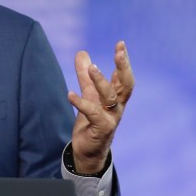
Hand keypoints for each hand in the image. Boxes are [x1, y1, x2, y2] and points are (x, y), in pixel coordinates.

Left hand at [67, 41, 134, 173]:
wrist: (88, 151)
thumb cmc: (92, 121)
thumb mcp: (88, 95)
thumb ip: (84, 76)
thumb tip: (82, 52)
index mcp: (116, 98)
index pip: (123, 76)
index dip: (123, 61)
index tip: (121, 44)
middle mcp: (117, 106)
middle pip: (125, 84)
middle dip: (123, 67)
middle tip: (119, 52)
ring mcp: (111, 117)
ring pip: (109, 96)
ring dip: (101, 81)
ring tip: (92, 67)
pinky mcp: (100, 128)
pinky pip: (92, 113)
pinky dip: (81, 103)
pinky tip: (70, 94)